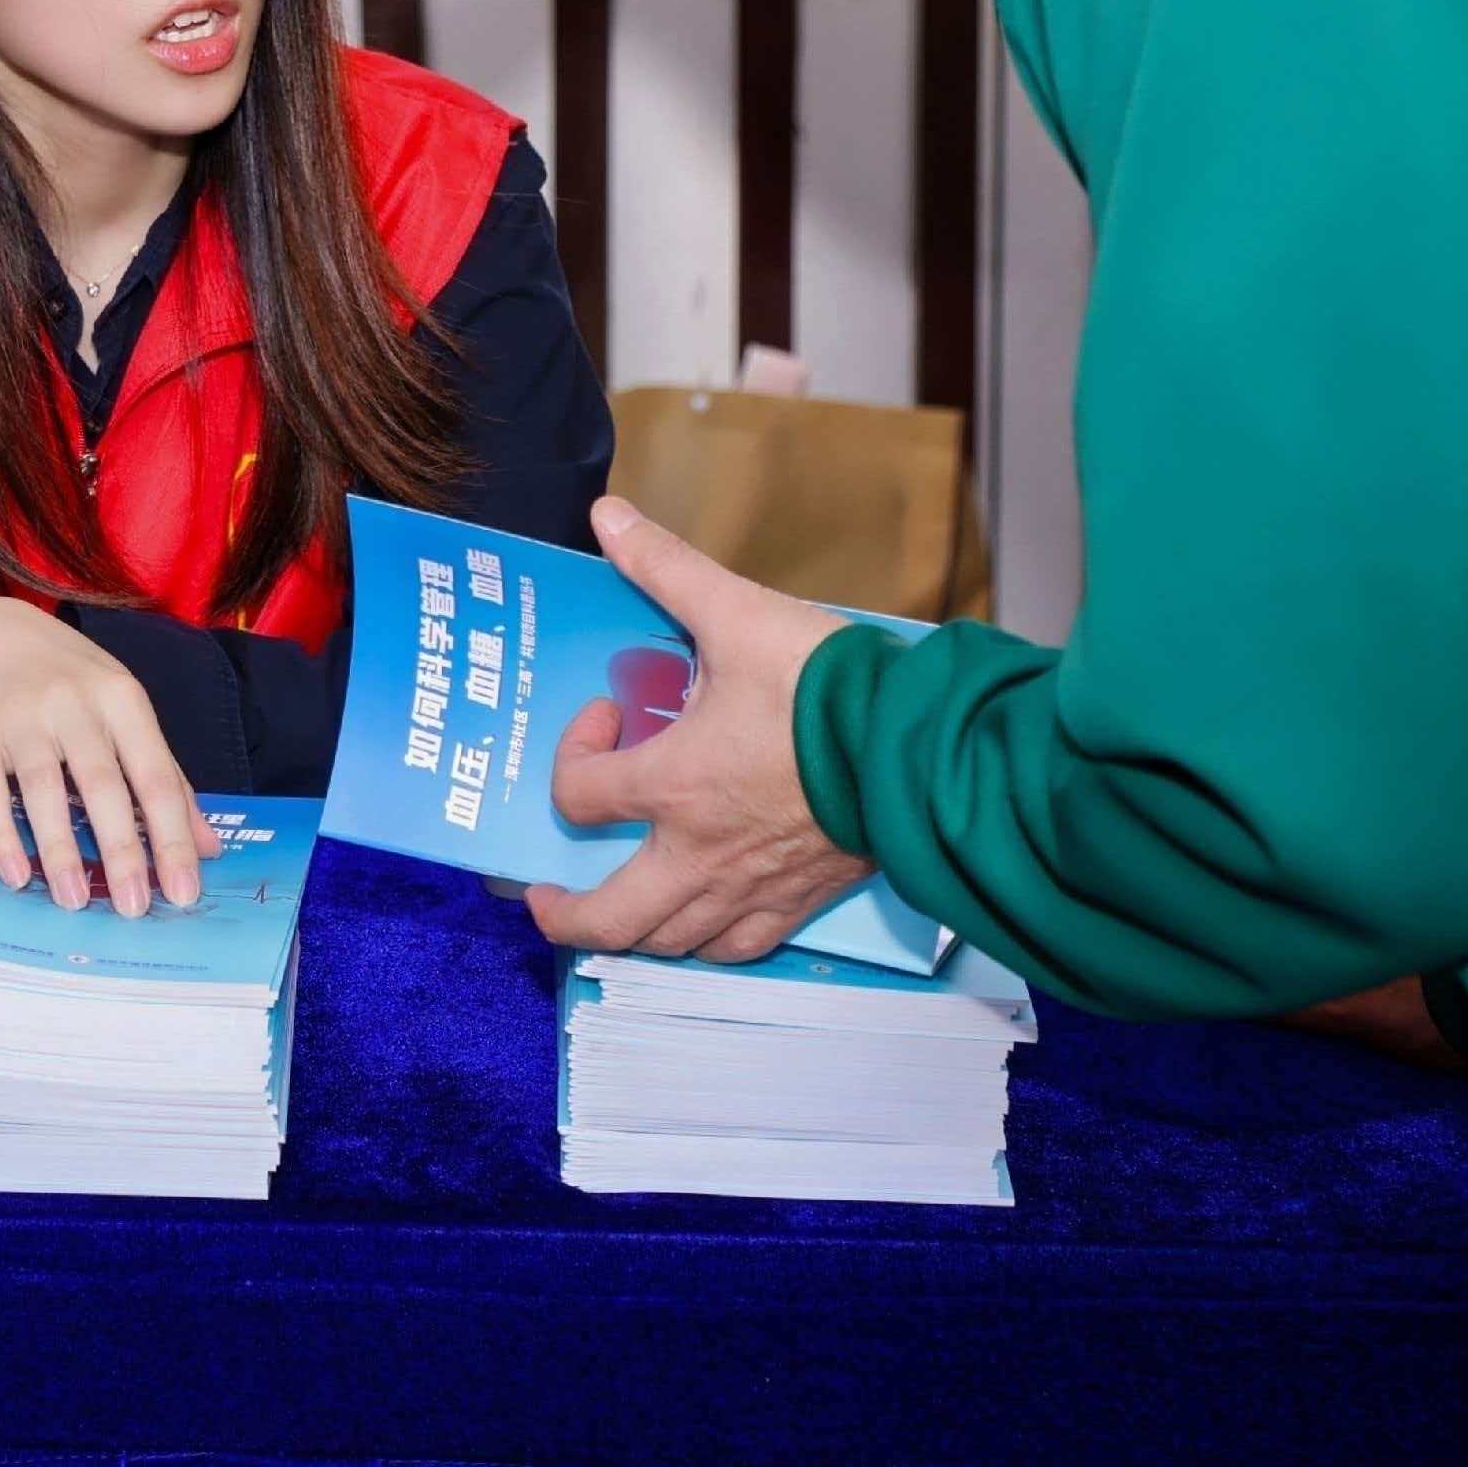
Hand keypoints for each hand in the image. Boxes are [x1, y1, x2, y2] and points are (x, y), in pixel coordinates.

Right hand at [0, 598, 218, 917]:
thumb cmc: (69, 682)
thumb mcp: (123, 711)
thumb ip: (164, 776)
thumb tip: (207, 848)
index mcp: (121, 700)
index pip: (155, 776)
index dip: (172, 837)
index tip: (183, 893)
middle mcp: (73, 704)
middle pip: (101, 785)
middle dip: (122, 851)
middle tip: (133, 908)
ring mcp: (20, 716)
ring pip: (44, 789)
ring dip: (59, 850)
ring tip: (74, 901)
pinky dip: (1, 836)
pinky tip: (17, 874)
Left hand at [525, 498, 872, 964]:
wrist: (921, 746)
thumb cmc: (828, 687)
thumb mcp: (738, 614)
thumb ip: (666, 569)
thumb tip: (608, 517)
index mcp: (672, 785)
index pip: (578, 797)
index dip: (572, 756)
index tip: (606, 717)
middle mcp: (700, 852)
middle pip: (610, 919)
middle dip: (565, 915)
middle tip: (546, 893)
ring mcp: (751, 886)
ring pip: (672, 942)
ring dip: (632, 932)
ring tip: (617, 911)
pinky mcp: (802, 900)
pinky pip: (740, 949)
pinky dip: (709, 944)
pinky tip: (703, 925)